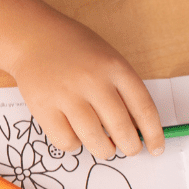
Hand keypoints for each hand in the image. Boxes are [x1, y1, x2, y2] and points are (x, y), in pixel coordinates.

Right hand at [8, 14, 163, 158]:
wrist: (33, 38)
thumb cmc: (75, 50)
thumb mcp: (108, 60)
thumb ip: (123, 90)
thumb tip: (138, 130)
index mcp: (115, 68)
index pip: (144, 109)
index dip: (153, 134)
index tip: (156, 148)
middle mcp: (92, 81)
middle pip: (121, 128)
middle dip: (130, 147)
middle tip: (129, 149)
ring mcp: (66, 95)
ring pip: (95, 140)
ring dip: (104, 150)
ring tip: (104, 146)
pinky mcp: (43, 108)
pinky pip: (66, 141)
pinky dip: (74, 144)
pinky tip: (74, 133)